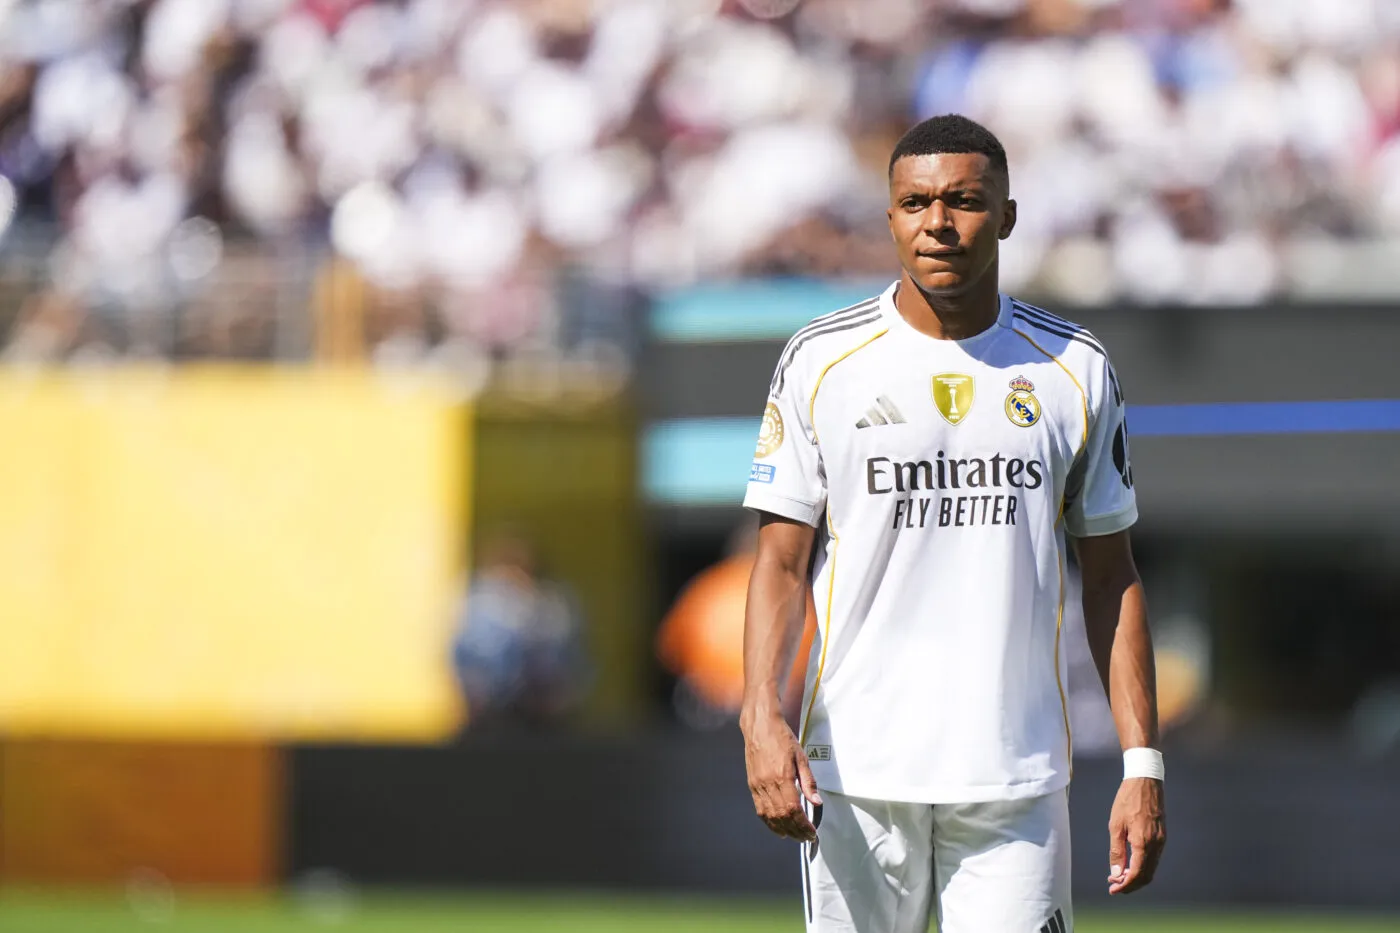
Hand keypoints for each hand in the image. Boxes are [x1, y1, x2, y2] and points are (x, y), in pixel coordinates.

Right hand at [740, 704, 821, 841]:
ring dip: (783, 830)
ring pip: (770, 817)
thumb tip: (817, 803)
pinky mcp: (752, 785)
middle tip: (807, 838)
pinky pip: (760, 810)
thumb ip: (808, 782)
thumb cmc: (782, 738)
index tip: (812, 832)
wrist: (760, 726)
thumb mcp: (801, 757)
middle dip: (796, 831)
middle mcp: (768, 784)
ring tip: (795, 836)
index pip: (794, 810)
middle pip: (782, 817)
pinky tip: (778, 828)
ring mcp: (757, 786)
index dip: (803, 825)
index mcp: (782, 777)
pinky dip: (769, 823)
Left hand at [1107, 777, 1165, 893]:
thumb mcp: (1115, 825)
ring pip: (1151, 868)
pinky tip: (1130, 864)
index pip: (1137, 874)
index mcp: (1143, 842)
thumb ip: (1116, 851)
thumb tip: (1116, 874)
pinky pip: (1154, 859)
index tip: (1113, 889)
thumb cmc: (1127, 800)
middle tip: (1114, 886)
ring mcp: (1162, 841)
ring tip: (1119, 876)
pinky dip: (1143, 867)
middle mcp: (1156, 845)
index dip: (1125, 886)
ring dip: (1137, 876)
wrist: (1145, 781)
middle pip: (1146, 876)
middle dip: (1131, 884)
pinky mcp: (1163, 836)